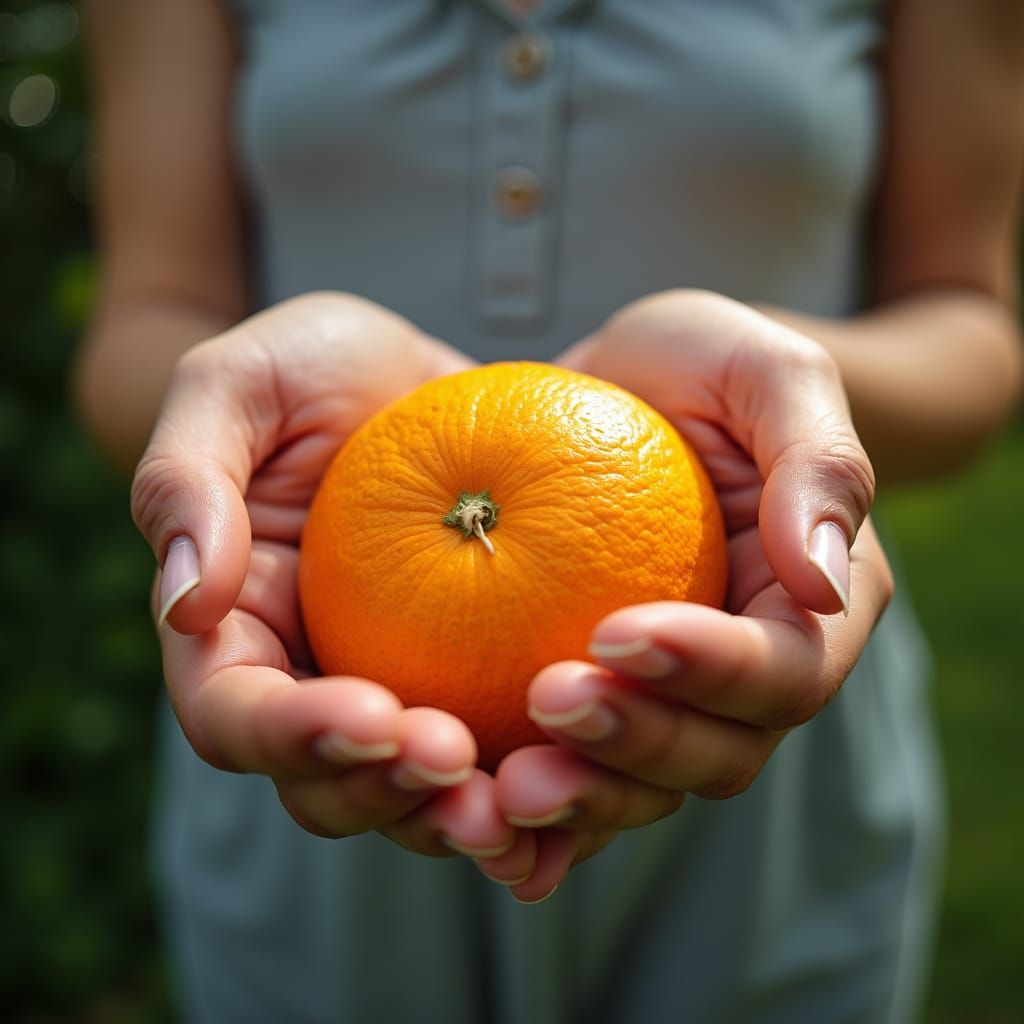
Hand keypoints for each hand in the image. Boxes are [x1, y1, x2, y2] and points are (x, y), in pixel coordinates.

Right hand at [132, 292, 535, 874]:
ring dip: (463, 813)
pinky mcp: (478, 675)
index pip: (237, 715)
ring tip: (529, 797)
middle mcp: (310, 679)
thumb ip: (185, 481)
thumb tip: (183, 601)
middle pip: (327, 784)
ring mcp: (399, 683)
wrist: (408, 374)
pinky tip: (593, 774)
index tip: (375, 713)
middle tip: (458, 759)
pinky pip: (506, 745)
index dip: (294, 736)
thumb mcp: (236, 387)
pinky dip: (540, 779)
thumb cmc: (309, 368)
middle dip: (385, 793)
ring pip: (416, 791)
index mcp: (233, 631)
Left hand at [488, 290, 893, 901]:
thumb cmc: (702, 367)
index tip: (617, 631)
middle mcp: (747, 672)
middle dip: (639, 743)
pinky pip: (573, 769)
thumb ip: (817, 464)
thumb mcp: (769, 372)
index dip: (711, 670)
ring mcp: (670, 697)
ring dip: (582, 794)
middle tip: (550, 701)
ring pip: (645, 786)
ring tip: (505, 783)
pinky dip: (535, 813)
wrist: (623, 385)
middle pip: (718, 752)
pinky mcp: (600, 698)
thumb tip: (825, 584)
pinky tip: (472, 813)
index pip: (783, 670)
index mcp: (809, 607)